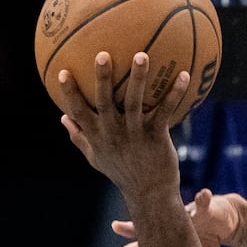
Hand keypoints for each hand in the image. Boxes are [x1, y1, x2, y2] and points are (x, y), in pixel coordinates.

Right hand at [58, 52, 184, 203]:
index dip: (69, 93)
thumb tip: (62, 117)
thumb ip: (79, 137)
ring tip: (142, 55)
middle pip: (104, 101)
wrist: (150, 193)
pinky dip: (175, 93)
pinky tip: (184, 75)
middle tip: (102, 54)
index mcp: (97, 135)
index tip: (63, 71)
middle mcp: (113, 133)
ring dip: (138, 78)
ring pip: (134, 102)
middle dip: (102, 78)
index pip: (78, 112)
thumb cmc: (122, 172)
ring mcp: (135, 134)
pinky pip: (165, 111)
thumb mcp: (95, 157)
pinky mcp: (156, 136)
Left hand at [92, 187, 237, 246]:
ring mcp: (184, 215)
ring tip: (166, 205)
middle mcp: (167, 225)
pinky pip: (203, 203)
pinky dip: (203, 199)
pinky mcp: (204, 209)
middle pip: (145, 229)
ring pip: (172, 212)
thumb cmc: (203, 240)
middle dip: (131, 229)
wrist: (225, 218)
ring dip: (165, 210)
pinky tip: (204, 195)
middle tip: (116, 226)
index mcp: (162, 242)